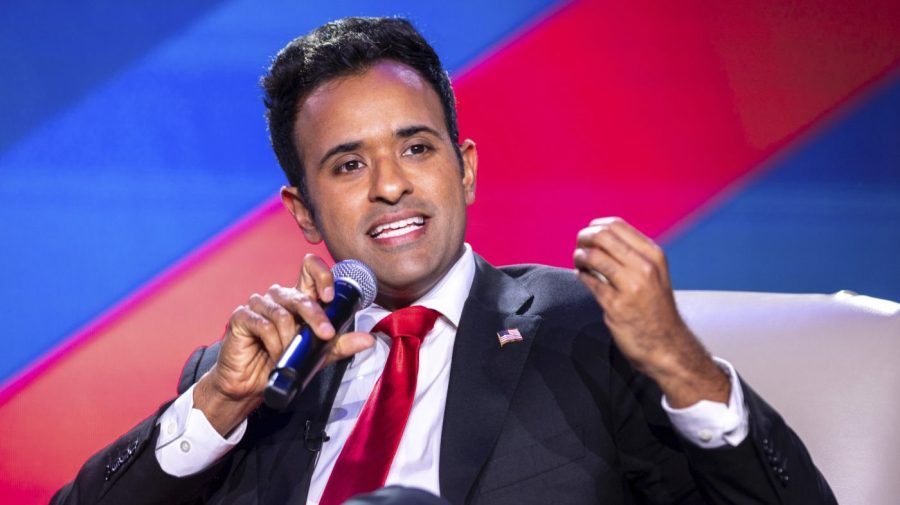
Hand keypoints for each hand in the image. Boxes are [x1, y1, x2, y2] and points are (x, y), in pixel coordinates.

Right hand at [195, 254, 374, 435]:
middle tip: (326, 335)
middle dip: (316, 316)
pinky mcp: (241, 317)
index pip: (309, 269)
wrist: (252, 385)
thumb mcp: (317, 354)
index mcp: (298, 298)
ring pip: (282, 312)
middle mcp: (279, 298)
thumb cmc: (284, 363)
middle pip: (299, 295)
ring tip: (292, 354)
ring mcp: (259, 305)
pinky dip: (274, 342)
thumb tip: (368, 340)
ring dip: (292, 337)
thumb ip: (340, 344)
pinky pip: (262, 324)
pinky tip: (277, 355)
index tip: (330, 296)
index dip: (321, 274)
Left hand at [573, 217, 727, 406]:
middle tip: (579, 248)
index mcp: (654, 255)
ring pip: (593, 257)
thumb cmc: (656, 307)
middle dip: (583, 239)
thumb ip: (632, 254)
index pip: (616, 225)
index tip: (588, 235)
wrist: (666, 344)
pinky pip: (589, 281)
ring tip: (579, 263)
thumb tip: (598, 235)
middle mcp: (644, 267)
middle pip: (601, 236)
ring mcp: (631, 286)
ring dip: (579, 257)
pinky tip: (584, 277)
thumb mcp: (654, 273)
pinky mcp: (616, 305)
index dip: (595, 226)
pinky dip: (581, 275)